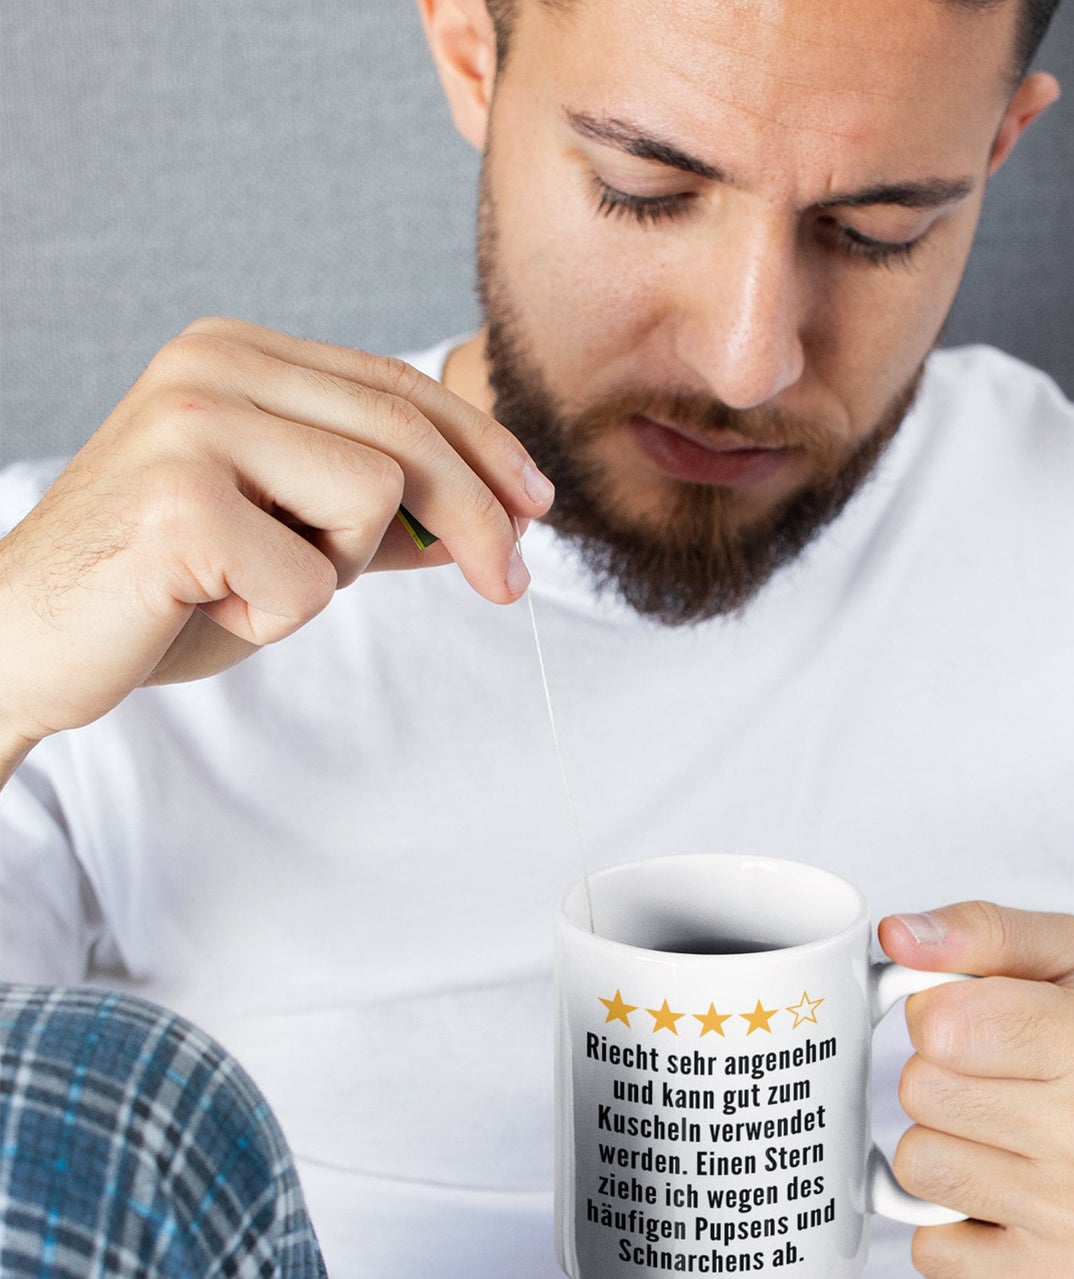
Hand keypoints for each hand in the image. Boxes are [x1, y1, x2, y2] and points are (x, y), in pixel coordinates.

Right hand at [0, 317, 552, 758]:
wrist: (27, 642)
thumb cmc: (165, 588)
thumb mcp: (293, 539)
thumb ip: (383, 517)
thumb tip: (494, 518)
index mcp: (240, 355)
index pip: (399, 388)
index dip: (485, 449)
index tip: (536, 506)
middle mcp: (212, 366)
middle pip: (406, 434)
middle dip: (479, 517)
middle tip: (510, 585)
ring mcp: (192, 424)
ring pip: (372, 497)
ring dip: (335, 570)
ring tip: (250, 582)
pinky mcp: (179, 499)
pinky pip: (311, 577)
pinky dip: (277, 616)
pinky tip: (206, 606)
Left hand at [878, 901, 1073, 1278]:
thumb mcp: (1064, 953)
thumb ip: (977, 929)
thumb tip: (896, 936)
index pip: (940, 1023)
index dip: (936, 1012)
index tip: (972, 1018)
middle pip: (921, 1093)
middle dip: (937, 1075)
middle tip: (993, 1078)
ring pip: (918, 1168)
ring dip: (941, 1144)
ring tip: (998, 1133)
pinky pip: (929, 1250)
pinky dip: (945, 1222)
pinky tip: (998, 1194)